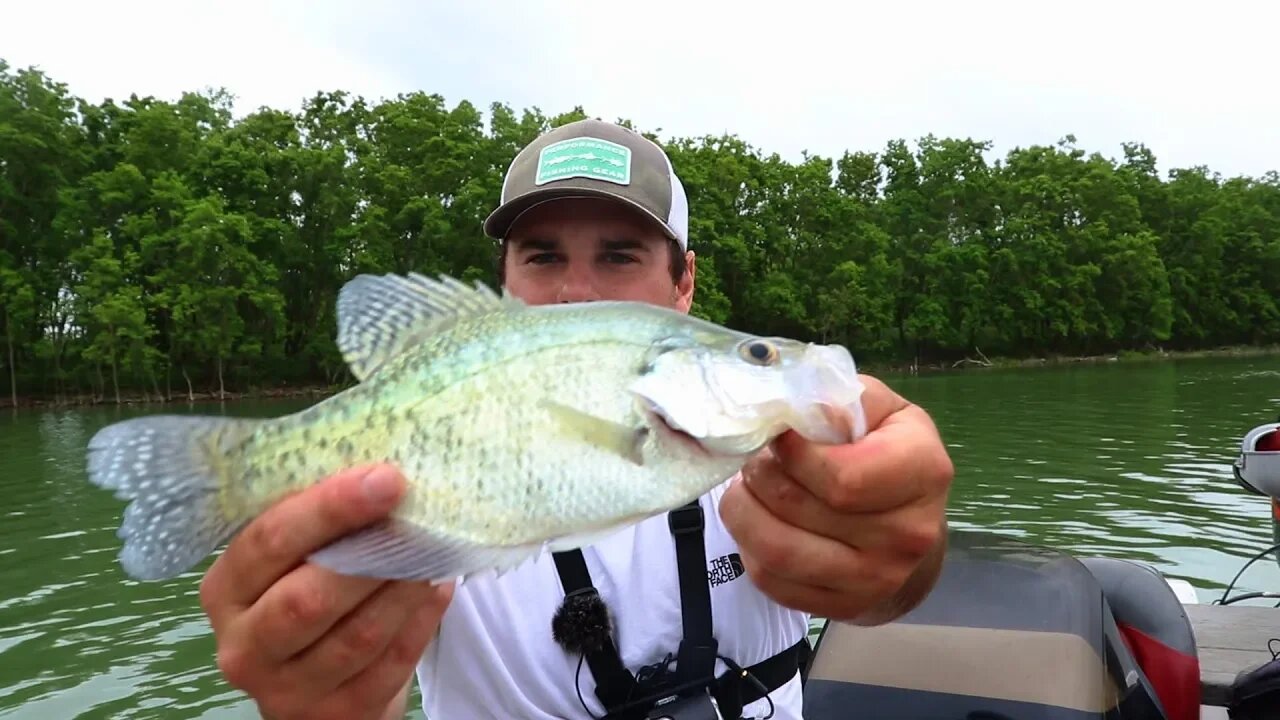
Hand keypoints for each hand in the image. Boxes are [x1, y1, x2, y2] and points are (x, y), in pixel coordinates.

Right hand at [199, 464, 454, 719]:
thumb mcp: (294, 559)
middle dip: (368, 554)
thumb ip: (320, 523)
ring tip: (435, 551)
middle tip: (416, 515)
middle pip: (306, 599)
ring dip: (403, 588)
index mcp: (226, 590)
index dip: (329, 509)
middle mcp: (245, 645)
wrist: (323, 682)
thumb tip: (382, 469)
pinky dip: (420, 622)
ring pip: (356, 636)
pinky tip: (439, 588)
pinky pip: (389, 665)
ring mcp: (287, 690)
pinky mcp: (336, 715)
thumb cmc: (312, 594)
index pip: (269, 542)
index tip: (386, 478)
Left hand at [719, 374, 952, 623]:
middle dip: (760, 474)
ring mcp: (878, 579)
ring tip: (746, 489)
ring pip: (777, 550)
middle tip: (756, 459)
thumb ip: (838, 397)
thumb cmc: (884, 450)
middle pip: (798, 508)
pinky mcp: (846, 607)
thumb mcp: (876, 408)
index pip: (842, 477)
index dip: (793, 452)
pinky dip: (750, 548)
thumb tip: (794, 407)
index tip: (779, 435)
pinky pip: (772, 581)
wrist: (907, 526)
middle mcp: (909, 533)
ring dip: (743, 512)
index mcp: (924, 471)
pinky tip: (760, 523)